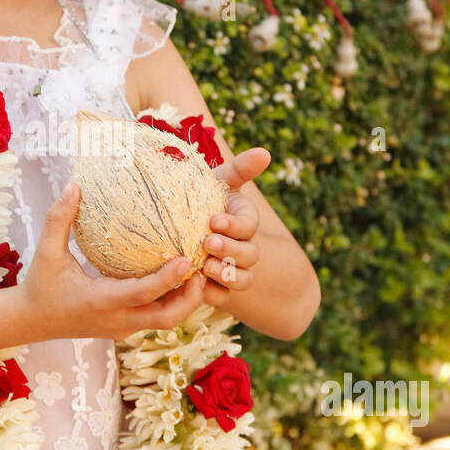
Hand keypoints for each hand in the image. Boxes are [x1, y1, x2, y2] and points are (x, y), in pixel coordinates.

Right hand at [21, 183, 206, 341]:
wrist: (31, 321)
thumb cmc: (40, 285)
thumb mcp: (46, 252)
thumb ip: (59, 218)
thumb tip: (73, 185)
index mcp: (100, 301)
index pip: (142, 294)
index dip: (167, 279)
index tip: (185, 259)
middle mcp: (116, 320)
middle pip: (166, 318)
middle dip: (191, 298)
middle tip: (202, 269)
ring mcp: (122, 328)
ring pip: (165, 321)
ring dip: (185, 301)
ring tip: (196, 272)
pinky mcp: (123, 328)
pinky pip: (155, 318)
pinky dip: (171, 302)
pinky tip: (177, 279)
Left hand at [201, 147, 270, 307]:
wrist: (183, 227)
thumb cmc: (203, 199)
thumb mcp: (219, 181)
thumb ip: (240, 168)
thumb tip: (266, 152)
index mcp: (245, 220)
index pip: (249, 224)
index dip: (235, 225)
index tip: (214, 220)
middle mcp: (245, 247)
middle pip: (249, 254)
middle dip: (230, 249)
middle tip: (208, 242)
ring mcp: (235, 269)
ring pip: (242, 279)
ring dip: (226, 274)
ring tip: (204, 266)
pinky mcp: (219, 288)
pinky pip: (222, 296)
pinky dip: (212, 293)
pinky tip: (196, 286)